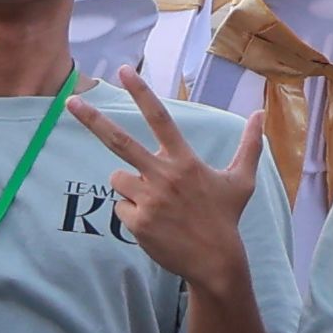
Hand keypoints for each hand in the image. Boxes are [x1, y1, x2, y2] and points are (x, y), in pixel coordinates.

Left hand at [76, 76, 263, 295]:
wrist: (216, 262)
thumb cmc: (226, 218)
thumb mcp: (241, 181)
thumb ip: (249, 145)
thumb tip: (262, 114)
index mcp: (185, 161)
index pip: (160, 118)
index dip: (141, 92)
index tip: (124, 70)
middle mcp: (164, 176)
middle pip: (120, 141)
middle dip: (92, 119)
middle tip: (70, 101)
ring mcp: (149, 200)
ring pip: (118, 179)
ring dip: (129, 187)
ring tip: (156, 204)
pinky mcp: (137, 222)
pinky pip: (120, 207)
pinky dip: (132, 214)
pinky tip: (154, 224)